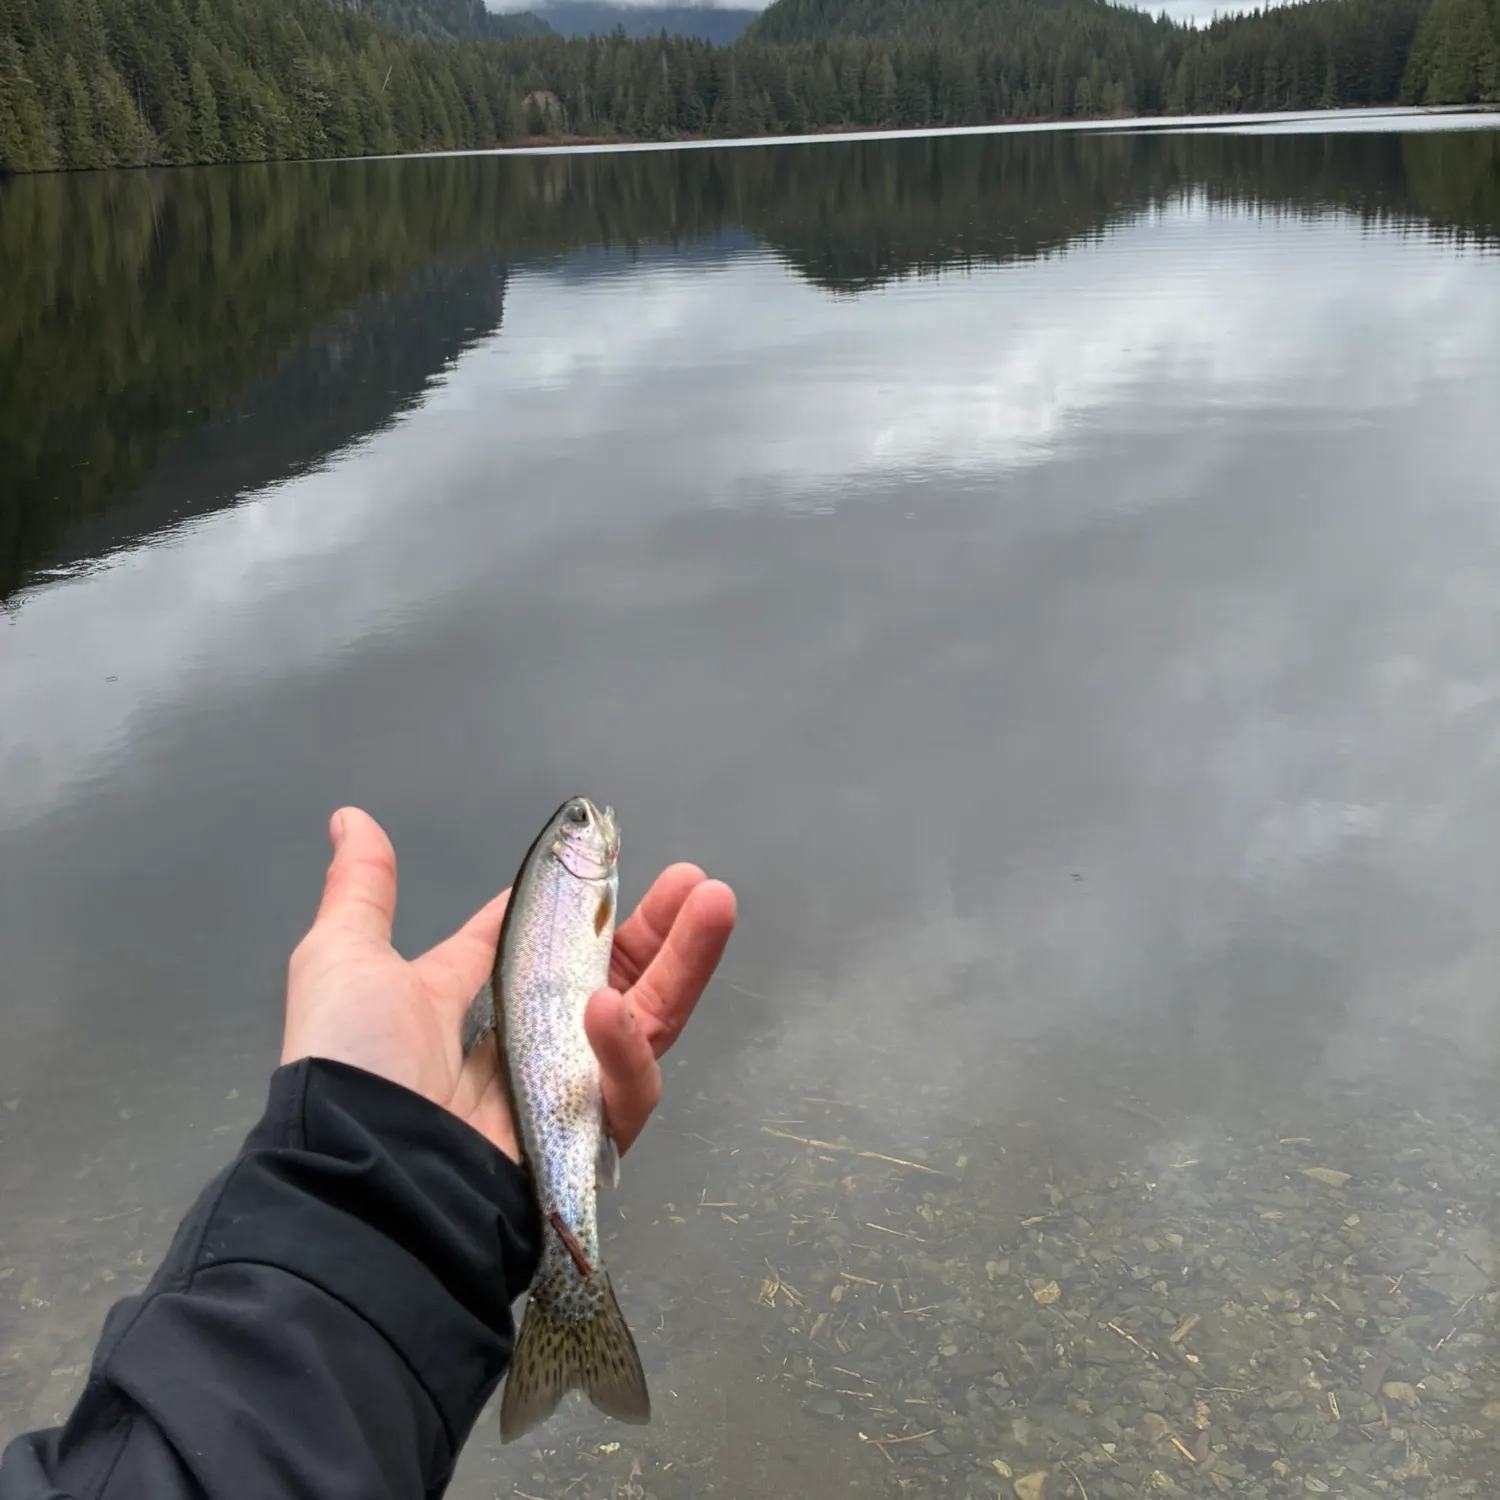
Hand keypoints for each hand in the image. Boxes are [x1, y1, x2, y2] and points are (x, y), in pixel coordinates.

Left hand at [283, 807, 735, 1160]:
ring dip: (683, 962)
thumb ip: (363, 888)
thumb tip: (349, 817)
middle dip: (661, 928)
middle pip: (616, 974)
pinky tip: (608, 1010)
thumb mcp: (342, 958)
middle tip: (697, 884)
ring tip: (711, 907)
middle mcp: (526, 1039)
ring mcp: (564, 1088)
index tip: (609, 858)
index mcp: (468, 997)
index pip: (536, 943)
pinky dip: (623, 1050)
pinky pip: (624, 1087)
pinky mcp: (589, 1137)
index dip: (574, 903)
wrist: (363, 1176)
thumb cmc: (354, 1060)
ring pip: (645, 1020)